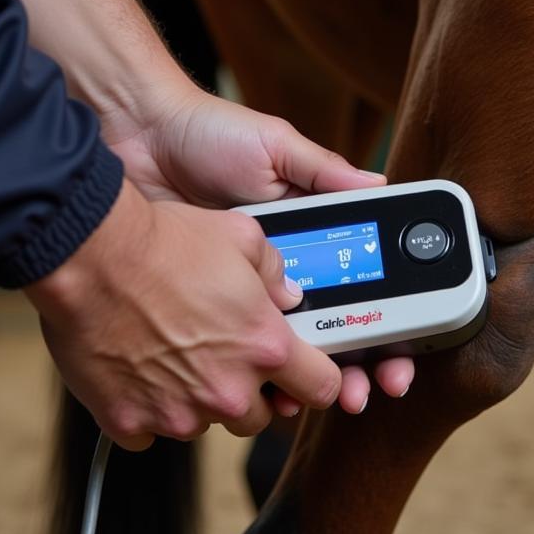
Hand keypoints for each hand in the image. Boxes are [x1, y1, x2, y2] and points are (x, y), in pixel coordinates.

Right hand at [27, 181, 356, 449]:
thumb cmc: (163, 242)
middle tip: (220, 352)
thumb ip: (275, 273)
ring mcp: (177, 413)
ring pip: (204, 423)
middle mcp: (227, 390)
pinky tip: (135, 367)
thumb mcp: (240, 237)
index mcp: (264, 346)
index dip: (314, 380)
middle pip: (259, 416)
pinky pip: (150, 431)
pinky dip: (146, 408)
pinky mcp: (129, 423)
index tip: (302, 373)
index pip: (322, 389)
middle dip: (247, 390)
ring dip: (196, 398)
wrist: (90, 255)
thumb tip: (286, 295)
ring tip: (170, 352)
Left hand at [97, 83, 414, 409]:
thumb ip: (324, 171)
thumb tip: (378, 183)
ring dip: (301, 382)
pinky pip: (227, 347)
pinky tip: (262, 393)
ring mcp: (236, 291)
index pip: (353, 287)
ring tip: (311, 398)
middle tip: (360, 390)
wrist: (137, 138)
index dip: (380, 323)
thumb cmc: (207, 135)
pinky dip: (247, 376)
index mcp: (303, 233)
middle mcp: (275, 267)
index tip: (396, 354)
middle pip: (325, 329)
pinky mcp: (198, 302)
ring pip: (280, 351)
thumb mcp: (275, 147)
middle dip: (351, 366)